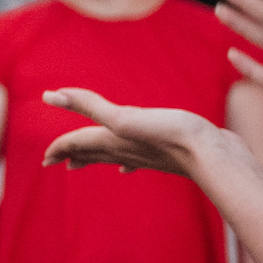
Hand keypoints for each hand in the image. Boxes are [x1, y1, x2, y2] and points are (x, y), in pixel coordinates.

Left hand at [40, 87, 219, 176]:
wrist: (216, 156)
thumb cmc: (171, 135)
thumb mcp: (124, 117)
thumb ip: (88, 105)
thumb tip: (50, 95)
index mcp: (113, 140)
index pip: (79, 144)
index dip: (61, 148)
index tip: (46, 157)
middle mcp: (126, 149)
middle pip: (93, 152)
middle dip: (73, 154)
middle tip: (56, 160)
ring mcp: (148, 154)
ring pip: (115, 156)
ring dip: (96, 157)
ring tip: (83, 162)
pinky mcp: (168, 153)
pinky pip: (141, 159)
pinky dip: (128, 161)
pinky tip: (129, 166)